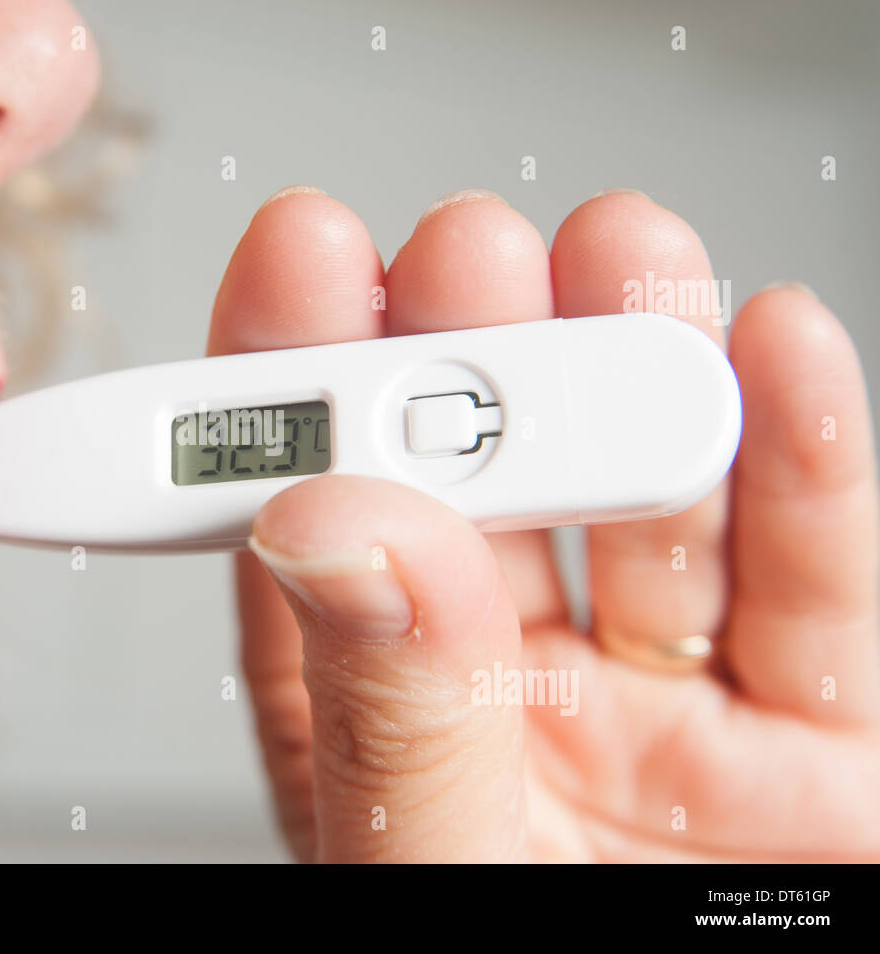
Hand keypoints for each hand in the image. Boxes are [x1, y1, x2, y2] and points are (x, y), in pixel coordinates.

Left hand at [208, 186, 879, 861]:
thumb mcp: (444, 874)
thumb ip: (392, 716)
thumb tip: (329, 523)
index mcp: (393, 734)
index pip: (324, 536)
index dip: (303, 390)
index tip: (298, 261)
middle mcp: (527, 702)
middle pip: (499, 497)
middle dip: (486, 359)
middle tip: (468, 250)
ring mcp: (680, 714)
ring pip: (660, 511)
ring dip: (642, 372)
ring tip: (620, 257)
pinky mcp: (827, 744)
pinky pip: (820, 588)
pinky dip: (810, 464)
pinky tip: (772, 354)